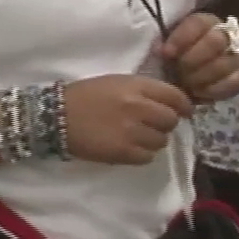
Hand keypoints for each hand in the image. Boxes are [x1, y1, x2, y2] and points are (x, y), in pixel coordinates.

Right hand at [62, 74, 192, 164]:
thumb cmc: (84, 95)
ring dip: (154, 140)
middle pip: (171, 120)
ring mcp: (132, 131)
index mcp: (136, 86)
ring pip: (162, 141)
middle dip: (166, 123)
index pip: (175, 96)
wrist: (55, 116)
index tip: (183, 111)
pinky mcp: (124, 152)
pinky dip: (142, 154)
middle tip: (154, 125)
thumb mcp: (115, 82)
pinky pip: (148, 156)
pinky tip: (129, 147)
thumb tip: (168, 103)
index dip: (183, 106)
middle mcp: (138, 107)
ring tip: (138, 137)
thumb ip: (142, 90)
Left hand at [159, 12, 238, 102]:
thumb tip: (160, 51)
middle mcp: (227, 34)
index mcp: (206, 22)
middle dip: (193, 59)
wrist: (194, 73)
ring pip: (225, 63)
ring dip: (202, 76)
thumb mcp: (169, 45)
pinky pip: (235, 83)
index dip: (181, 38)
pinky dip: (215, 90)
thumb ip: (166, 44)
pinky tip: (200, 92)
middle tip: (179, 71)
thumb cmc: (178, 56)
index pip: (198, 23)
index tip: (166, 54)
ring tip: (187, 84)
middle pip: (215, 42)